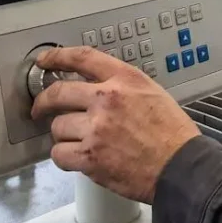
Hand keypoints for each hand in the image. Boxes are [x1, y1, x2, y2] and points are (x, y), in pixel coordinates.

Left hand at [31, 46, 200, 202]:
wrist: (181, 166)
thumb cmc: (173, 134)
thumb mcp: (152, 93)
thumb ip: (123, 87)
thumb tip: (97, 88)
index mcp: (125, 79)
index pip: (82, 58)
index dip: (57, 56)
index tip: (45, 60)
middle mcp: (107, 99)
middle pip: (58, 92)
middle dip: (43, 101)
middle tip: (40, 108)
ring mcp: (96, 128)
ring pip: (58, 127)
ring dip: (64, 135)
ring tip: (80, 142)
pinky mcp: (90, 157)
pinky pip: (59, 154)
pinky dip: (65, 157)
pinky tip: (77, 158)